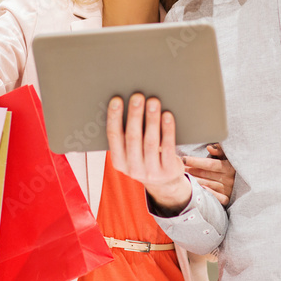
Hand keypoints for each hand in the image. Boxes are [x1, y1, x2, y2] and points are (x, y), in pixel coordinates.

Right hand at [107, 93, 191, 213]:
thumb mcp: (131, 152)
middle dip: (135, 115)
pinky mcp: (167, 170)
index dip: (114, 117)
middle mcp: (132, 168)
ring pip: (151, 141)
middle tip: (138, 96)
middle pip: (132, 137)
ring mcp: (151, 171)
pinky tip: (167, 116)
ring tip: (153, 101)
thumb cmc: (145, 157)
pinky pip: (167, 147)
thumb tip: (127, 103)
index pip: (113, 136)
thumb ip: (127, 135)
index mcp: (118, 161)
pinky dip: (167, 130)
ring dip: (151, 119)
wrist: (165, 183)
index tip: (116, 99)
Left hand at [184, 143, 235, 205]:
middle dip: (191, 170)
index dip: (196, 161)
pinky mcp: (227, 199)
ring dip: (194, 181)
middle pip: (205, 174)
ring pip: (207, 184)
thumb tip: (209, 147)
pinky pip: (216, 197)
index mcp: (229, 167)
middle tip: (179, 167)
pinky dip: (207, 193)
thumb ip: (220, 151)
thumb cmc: (232, 166)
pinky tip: (197, 189)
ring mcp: (228, 189)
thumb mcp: (229, 157)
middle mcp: (228, 178)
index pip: (209, 164)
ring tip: (182, 177)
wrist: (246, 181)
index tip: (184, 159)